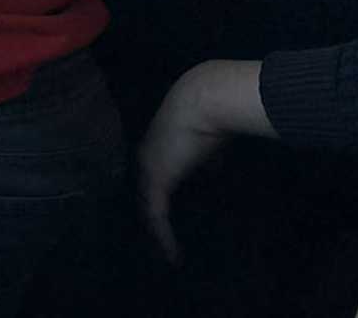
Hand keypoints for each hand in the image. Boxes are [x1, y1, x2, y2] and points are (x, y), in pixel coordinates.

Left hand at [137, 60, 271, 265]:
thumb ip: (206, 160)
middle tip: (161, 246)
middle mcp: (145, 158)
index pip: (149, 181)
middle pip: (142, 197)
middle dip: (150, 222)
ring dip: (156, 234)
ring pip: (146, 209)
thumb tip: (214, 171)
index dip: (154, 201)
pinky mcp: (156, 180)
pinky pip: (157, 215)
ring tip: (166, 255)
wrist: (204, 101)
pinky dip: (164, 236)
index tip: (164, 221)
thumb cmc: (210, 117)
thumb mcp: (207, 144)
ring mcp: (147, 168)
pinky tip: (173, 254)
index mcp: (155, 148)